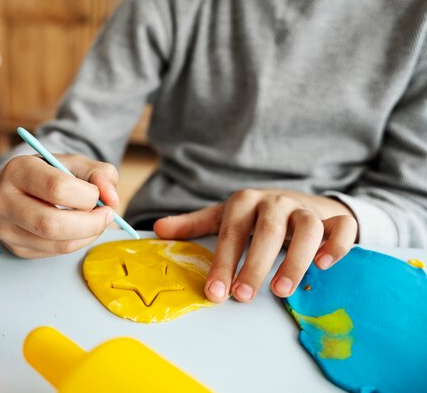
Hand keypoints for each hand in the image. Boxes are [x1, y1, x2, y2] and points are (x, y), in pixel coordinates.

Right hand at [0, 154, 118, 257]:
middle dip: (90, 223)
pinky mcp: (16, 247)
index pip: (57, 188)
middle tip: (106, 215)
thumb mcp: (73, 163)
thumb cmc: (49, 174)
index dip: (86, 195)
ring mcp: (6, 228)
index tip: (98, 194)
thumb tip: (111, 198)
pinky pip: (56, 252)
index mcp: (17, 170)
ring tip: (96, 221)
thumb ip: (98, 173)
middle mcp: (3, 200)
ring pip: (57, 243)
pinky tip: (79, 230)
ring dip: (88, 235)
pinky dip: (77, 243)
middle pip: (52, 223)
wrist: (19, 189)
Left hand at [154, 189, 357, 302]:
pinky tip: (325, 265)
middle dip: (254, 265)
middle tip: (243, 297)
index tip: (215, 293)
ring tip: (281, 291)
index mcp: (245, 202)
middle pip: (267, 230)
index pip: (231, 232)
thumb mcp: (224, 216)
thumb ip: (193, 224)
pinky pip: (340, 227)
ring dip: (295, 259)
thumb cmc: (256, 215)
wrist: (299, 200)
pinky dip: (336, 244)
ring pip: (306, 228)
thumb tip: (157, 230)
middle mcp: (275, 202)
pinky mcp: (333, 217)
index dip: (223, 262)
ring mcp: (305, 209)